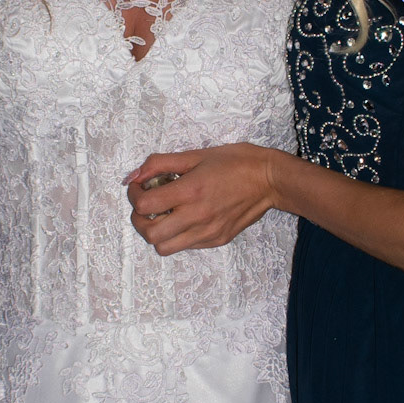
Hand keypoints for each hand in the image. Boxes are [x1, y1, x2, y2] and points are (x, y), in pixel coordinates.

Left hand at [125, 144, 276, 255]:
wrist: (269, 180)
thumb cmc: (235, 162)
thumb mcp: (195, 154)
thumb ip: (160, 163)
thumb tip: (134, 175)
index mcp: (190, 190)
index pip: (145, 205)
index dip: (134, 196)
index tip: (138, 187)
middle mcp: (197, 216)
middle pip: (150, 234)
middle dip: (139, 220)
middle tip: (145, 206)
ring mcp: (208, 232)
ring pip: (164, 248)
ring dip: (156, 233)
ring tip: (162, 216)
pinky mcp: (216, 240)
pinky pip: (185, 246)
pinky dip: (176, 236)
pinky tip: (184, 219)